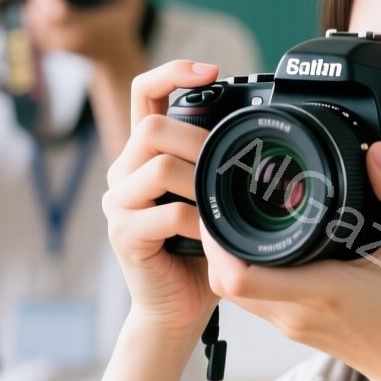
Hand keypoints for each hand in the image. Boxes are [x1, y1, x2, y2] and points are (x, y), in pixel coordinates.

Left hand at [23, 0, 145, 68]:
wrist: (117, 58)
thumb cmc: (123, 25)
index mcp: (87, 27)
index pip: (56, 11)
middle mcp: (71, 39)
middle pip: (39, 15)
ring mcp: (60, 45)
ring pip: (33, 23)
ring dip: (32, 3)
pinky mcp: (53, 47)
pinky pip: (34, 30)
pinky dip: (32, 15)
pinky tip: (37, 2)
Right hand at [103, 59, 223, 339]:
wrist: (178, 310)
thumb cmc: (200, 253)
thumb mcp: (212, 198)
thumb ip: (218, 164)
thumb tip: (261, 131)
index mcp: (143, 155)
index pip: (144, 93)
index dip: (173, 73)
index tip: (211, 70)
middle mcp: (124, 173)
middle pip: (151, 128)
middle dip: (197, 139)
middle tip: (229, 161)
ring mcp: (119, 204)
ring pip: (158, 166)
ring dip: (201, 179)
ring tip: (223, 199)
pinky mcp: (125, 235)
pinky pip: (167, 212)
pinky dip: (201, 221)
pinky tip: (214, 233)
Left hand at [200, 141, 380, 380]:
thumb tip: (377, 153)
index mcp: (320, 291)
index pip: (240, 276)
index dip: (217, 240)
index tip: (219, 203)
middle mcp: (296, 312)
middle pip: (224, 281)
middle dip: (213, 241)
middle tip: (220, 200)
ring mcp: (291, 324)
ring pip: (233, 292)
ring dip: (225, 257)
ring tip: (233, 216)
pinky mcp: (294, 327)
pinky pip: (252, 298)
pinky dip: (244, 271)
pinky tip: (258, 245)